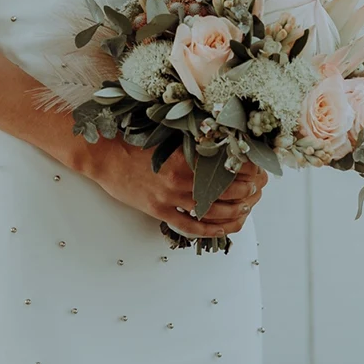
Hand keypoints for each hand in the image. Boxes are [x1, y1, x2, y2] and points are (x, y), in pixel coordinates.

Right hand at [84, 138, 267, 237]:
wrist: (104, 156)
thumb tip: (219, 136)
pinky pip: (189, 226)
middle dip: (247, 190)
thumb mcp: (164, 134)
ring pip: (211, 211)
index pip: (224, 166)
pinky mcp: (158, 211)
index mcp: (182, 158)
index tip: (257, 167)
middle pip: (223, 190)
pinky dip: (210, 229)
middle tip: (259, 188)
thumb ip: (190, 138)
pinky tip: (224, 228)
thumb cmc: (132, 141)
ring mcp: (168, 198)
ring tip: (249, 207)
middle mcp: (178, 180)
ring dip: (235, 211)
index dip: (245, 169)